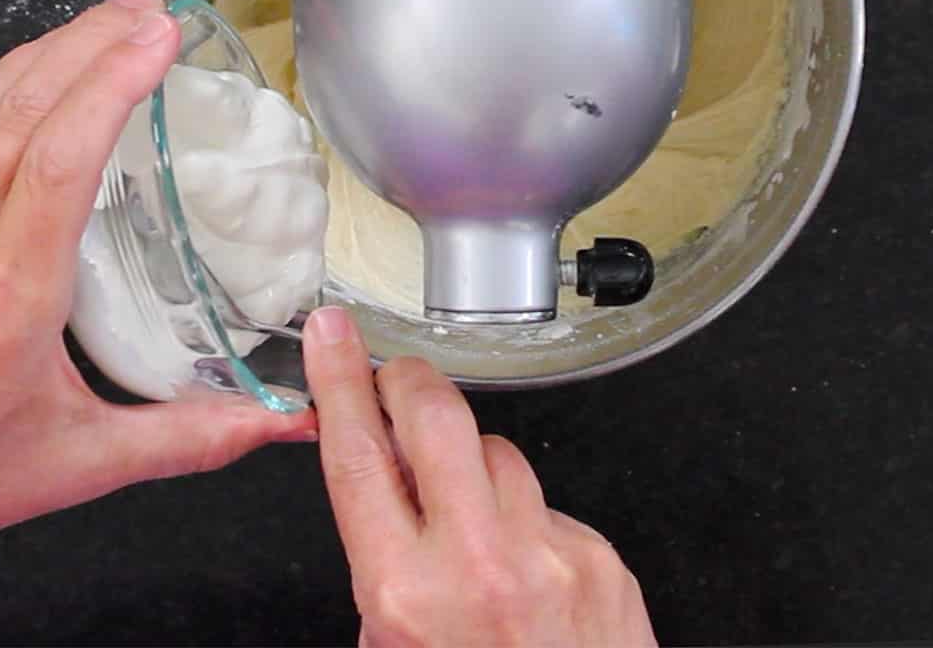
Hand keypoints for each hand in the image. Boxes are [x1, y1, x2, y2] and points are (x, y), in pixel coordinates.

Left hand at [0, 0, 314, 580]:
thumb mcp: (77, 463)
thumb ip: (189, 437)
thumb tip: (281, 422)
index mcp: (2, 298)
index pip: (56, 160)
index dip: (112, 85)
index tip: (160, 38)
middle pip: (20, 107)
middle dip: (94, 43)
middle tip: (153, 8)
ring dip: (52, 48)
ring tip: (114, 16)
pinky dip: (9, 78)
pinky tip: (47, 65)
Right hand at [303, 308, 655, 647]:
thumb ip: (380, 563)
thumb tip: (383, 475)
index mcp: (404, 595)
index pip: (359, 454)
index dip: (340, 380)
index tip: (332, 336)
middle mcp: (479, 564)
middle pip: (437, 413)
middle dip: (408, 380)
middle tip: (395, 381)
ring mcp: (550, 555)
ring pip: (497, 451)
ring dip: (472, 467)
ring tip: (470, 525)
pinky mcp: (600, 559)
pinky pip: (546, 504)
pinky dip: (525, 521)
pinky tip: (526, 575)